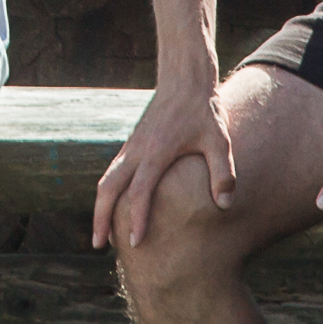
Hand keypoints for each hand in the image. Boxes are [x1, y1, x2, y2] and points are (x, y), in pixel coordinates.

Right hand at [91, 78, 237, 250]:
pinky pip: (112, 172)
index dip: (137, 218)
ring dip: (100, 207)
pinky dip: (108, 194)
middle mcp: (137, 150)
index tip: (136, 242)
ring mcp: (131, 146)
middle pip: (108, 188)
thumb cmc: (204, 110)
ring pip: (106, 180)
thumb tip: (225, 205)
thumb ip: (223, 172)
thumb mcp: (219, 139)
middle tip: (97, 245)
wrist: (184, 78)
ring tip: (102, 235)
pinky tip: (114, 208)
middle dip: (100, 218)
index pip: (140, 191)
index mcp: (157, 151)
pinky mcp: (132, 144)